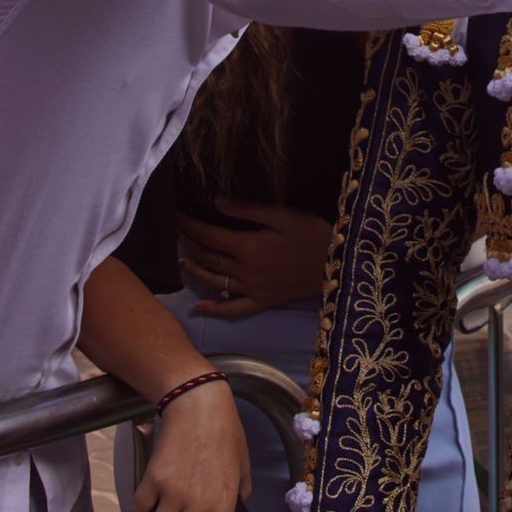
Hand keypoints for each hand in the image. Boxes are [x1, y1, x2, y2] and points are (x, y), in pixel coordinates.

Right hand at [133, 377, 248, 511]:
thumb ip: (243, 487)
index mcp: (223, 503)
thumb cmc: (225, 430)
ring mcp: (174, 493)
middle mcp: (199, 504)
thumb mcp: (243, 461)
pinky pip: (139, 509)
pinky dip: (141, 509)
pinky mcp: (153, 479)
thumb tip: (240, 501)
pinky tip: (147, 501)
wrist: (199, 404)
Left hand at [177, 202, 333, 319]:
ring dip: (195, 271)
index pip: (210, 235)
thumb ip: (247, 210)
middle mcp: (245, 271)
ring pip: (214, 282)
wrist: (336, 262)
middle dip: (190, 244)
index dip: (190, 226)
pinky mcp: (263, 302)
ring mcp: (253, 289)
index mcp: (248, 247)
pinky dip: (214, 310)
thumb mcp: (281, 214)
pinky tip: (199, 307)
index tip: (176, 216)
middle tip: (175, 233)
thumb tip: (216, 202)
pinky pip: (234, 309)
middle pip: (209, 258)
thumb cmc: (311, 233)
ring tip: (180, 261)